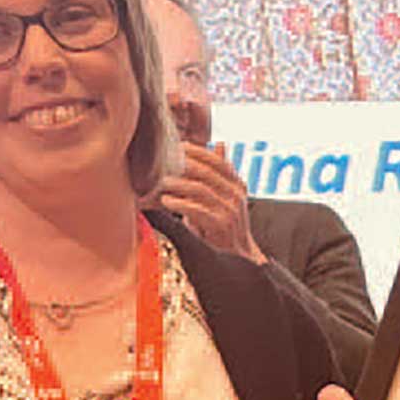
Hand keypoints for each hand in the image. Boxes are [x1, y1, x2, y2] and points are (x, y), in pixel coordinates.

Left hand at [155, 143, 266, 264]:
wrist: (238, 256)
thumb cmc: (223, 224)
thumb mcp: (224, 196)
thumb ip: (219, 173)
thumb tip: (219, 144)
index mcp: (237, 185)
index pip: (218, 162)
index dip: (198, 152)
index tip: (179, 146)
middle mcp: (236, 195)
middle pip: (208, 172)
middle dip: (184, 165)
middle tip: (165, 162)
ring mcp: (230, 210)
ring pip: (201, 189)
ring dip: (178, 184)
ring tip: (162, 182)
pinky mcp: (221, 225)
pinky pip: (197, 209)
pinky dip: (179, 204)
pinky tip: (166, 202)